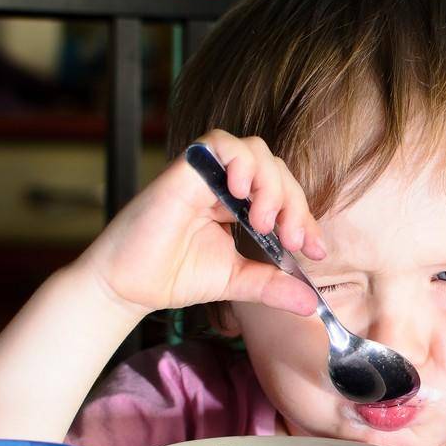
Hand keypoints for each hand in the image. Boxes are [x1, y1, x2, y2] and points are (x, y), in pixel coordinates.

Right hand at [75, 130, 326, 317]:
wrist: (129, 286)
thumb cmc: (174, 277)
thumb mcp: (236, 283)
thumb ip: (272, 286)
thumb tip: (311, 303)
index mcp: (239, 206)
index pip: (284, 196)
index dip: (305, 218)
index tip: (316, 250)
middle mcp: (224, 184)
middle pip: (276, 170)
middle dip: (294, 204)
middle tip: (292, 240)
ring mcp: (205, 174)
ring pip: (255, 151)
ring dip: (271, 183)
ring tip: (264, 221)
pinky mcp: (184, 170)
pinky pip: (219, 143)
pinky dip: (240, 161)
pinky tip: (242, 193)